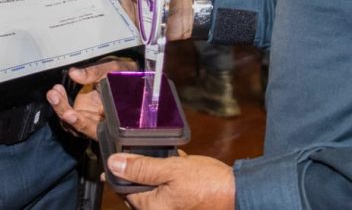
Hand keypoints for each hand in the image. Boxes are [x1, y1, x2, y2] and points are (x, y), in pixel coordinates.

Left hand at [46, 56, 138, 139]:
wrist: (128, 76)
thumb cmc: (125, 75)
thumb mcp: (113, 69)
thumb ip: (94, 72)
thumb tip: (74, 74)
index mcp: (114, 118)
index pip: (96, 128)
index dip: (82, 124)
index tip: (70, 114)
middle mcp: (101, 122)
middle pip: (78, 126)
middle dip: (64, 111)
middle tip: (54, 96)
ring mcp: (90, 117)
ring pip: (70, 121)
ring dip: (60, 106)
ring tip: (54, 91)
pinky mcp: (83, 111)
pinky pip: (68, 111)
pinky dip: (61, 101)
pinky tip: (57, 90)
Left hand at [108, 151, 234, 208]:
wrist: (238, 193)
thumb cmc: (207, 185)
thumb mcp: (171, 170)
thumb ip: (141, 168)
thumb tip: (113, 164)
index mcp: (150, 208)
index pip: (122, 189)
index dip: (118, 169)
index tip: (116, 150)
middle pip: (137, 187)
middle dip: (138, 167)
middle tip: (139, 147)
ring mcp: (171, 207)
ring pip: (153, 184)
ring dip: (154, 168)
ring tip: (159, 151)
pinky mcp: (182, 201)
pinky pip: (167, 186)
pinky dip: (168, 172)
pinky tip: (174, 158)